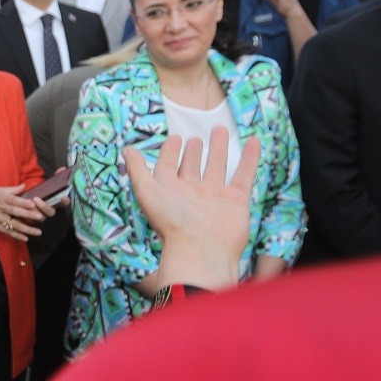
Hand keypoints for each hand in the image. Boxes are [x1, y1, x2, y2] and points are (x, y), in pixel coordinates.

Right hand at [0, 185, 48, 241]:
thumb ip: (12, 189)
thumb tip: (24, 186)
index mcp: (1, 197)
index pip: (14, 200)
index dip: (23, 202)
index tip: (33, 203)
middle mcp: (0, 208)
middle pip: (16, 212)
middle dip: (28, 215)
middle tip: (40, 217)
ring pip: (13, 224)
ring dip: (26, 229)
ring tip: (37, 232)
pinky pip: (7, 231)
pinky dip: (16, 235)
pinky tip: (25, 238)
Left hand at [123, 127, 257, 291]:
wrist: (202, 251)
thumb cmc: (172, 223)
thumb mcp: (148, 192)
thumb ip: (137, 170)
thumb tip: (126, 149)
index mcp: (169, 191)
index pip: (167, 167)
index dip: (169, 153)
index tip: (173, 138)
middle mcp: (191, 193)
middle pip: (192, 167)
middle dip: (193, 152)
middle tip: (194, 137)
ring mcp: (214, 196)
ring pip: (216, 167)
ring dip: (218, 149)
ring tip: (219, 130)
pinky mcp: (235, 200)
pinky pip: (244, 174)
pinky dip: (249, 158)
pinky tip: (253, 141)